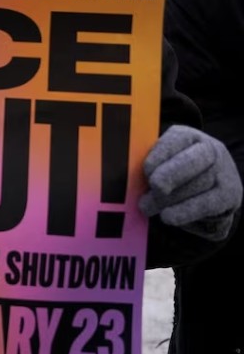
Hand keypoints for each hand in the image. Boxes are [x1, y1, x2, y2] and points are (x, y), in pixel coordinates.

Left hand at [139, 125, 241, 240]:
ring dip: (168, 200)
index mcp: (189, 136)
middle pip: (188, 163)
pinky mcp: (229, 195)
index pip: (175, 140)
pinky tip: (168, 217)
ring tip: (147, 207)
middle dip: (167, 177)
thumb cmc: (173, 172)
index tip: (146, 170)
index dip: (160, 155)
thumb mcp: (161, 160)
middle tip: (152, 188)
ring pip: (195, 186)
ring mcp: (223, 172)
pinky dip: (184, 212)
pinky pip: (206, 204)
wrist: (209, 189)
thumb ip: (147, 163)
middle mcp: (211, 150)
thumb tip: (123, 175)